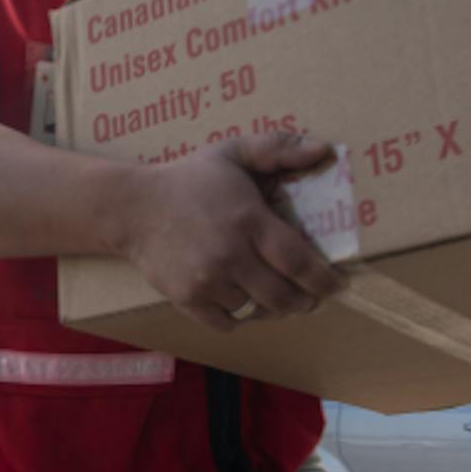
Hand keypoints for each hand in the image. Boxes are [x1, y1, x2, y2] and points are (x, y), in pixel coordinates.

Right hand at [114, 133, 349, 331]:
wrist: (132, 207)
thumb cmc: (189, 179)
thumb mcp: (233, 152)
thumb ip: (278, 148)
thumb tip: (322, 149)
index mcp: (248, 221)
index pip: (299, 262)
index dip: (324, 280)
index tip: (338, 285)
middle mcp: (230, 255)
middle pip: (283, 297)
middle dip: (304, 301)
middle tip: (311, 297)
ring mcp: (207, 281)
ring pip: (256, 310)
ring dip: (268, 305)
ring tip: (271, 294)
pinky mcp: (188, 300)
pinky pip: (228, 324)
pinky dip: (239, 317)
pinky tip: (241, 301)